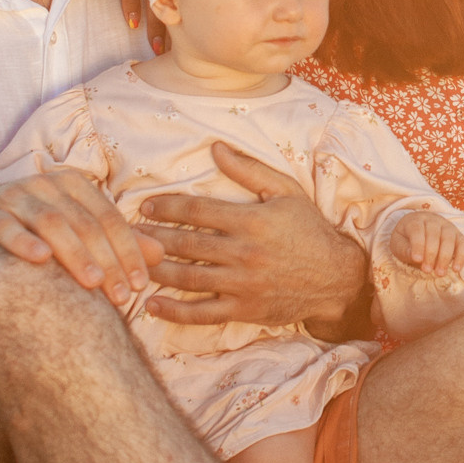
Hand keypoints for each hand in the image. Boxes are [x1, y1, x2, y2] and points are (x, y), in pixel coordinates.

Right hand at [0, 170, 151, 307]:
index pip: (109, 219)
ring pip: (51, 222)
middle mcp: (45, 184)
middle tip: (122, 296)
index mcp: (73, 185)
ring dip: (74, 253)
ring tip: (92, 283)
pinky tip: (41, 260)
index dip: (128, 251)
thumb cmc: (33, 238)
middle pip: (85, 223)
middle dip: (107, 260)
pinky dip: (23, 242)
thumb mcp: (76, 239)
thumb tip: (161, 254)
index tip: (141, 286)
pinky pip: (6, 226)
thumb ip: (115, 244)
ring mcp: (13, 196)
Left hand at [137, 140, 368, 332]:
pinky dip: (174, 312)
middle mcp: (243, 252)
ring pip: (188, 277)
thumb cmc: (310, 230)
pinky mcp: (244, 309)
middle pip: (186, 243)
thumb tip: (215, 148)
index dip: (167, 207)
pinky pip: (203, 313)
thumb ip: (249, 170)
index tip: (146, 206)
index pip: (197, 210)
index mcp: (251, 220)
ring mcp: (242, 284)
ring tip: (132, 262)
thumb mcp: (286, 192)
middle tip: (126, 234)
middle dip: (152, 238)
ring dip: (156, 270)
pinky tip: (152, 306)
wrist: (337, 277)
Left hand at [387, 208, 463, 281]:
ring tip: (440, 273)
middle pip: (434, 234)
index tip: (417, 260)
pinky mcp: (458, 235)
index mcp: (415, 220)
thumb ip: (404, 250)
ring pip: (449, 238)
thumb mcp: (398, 244)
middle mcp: (433, 220)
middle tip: (427, 270)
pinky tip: (456, 269)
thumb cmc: (406, 239)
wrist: (417, 232)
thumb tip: (416, 257)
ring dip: (445, 257)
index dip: (418, 245)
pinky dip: (461, 256)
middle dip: (431, 254)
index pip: (417, 230)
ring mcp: (447, 226)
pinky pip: (463, 243)